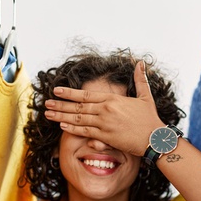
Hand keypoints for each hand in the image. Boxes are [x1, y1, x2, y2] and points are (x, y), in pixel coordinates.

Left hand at [43, 60, 164, 155]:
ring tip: (48, 115)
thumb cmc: (150, 119)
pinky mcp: (106, 137)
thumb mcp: (145, 96)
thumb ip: (140, 79)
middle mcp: (105, 110)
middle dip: (60, 105)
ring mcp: (104, 124)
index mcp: (112, 99)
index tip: (56, 91)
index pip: (85, 95)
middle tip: (46, 104)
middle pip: (77, 107)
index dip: (69, 93)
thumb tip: (140, 63)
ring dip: (61, 117)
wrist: (155, 138)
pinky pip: (85, 132)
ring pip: (78, 119)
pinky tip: (61, 127)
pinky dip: (72, 129)